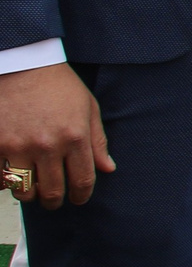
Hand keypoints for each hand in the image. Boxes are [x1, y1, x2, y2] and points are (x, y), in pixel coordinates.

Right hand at [0, 62, 113, 208]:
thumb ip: (97, 141)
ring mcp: (18, 145)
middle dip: (55, 201)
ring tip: (32, 188)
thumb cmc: (57, 84)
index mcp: (75, 137)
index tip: (78, 198)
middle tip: (54, 200)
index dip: (81, 195)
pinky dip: (4, 182)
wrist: (22, 64)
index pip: (82, 181)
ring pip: (23, 190)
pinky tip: (10, 176)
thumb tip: (107, 169)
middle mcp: (47, 145)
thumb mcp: (88, 108)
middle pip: (52, 191)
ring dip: (29, 194)